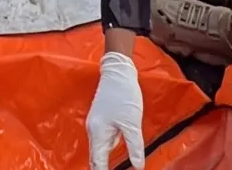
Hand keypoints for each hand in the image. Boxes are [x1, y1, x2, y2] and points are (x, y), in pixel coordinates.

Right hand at [87, 53, 144, 169]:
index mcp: (98, 133)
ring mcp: (96, 123)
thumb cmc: (124, 95)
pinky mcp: (100, 118)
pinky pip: (104, 138)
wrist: (117, 72)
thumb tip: (138, 166)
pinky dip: (109, 146)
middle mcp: (93, 130)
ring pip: (100, 147)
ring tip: (115, 165)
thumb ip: (134, 146)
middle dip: (102, 168)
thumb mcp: (132, 123)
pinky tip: (118, 146)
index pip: (98, 162)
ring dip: (106, 158)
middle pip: (95, 157)